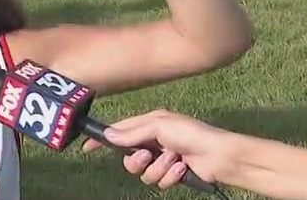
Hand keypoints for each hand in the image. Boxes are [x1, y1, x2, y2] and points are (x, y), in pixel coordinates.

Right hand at [81, 110, 232, 189]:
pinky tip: (182, 169)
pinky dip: (170, 176)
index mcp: (149, 124)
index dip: (103, 140)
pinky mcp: (172, 175)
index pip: (119, 131)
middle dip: (137, 160)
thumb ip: (133, 133)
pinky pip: (160, 182)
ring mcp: (163, 159)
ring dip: (158, 168)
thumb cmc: (191, 134)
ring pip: (144, 173)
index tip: (87, 148)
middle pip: (129, 158)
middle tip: (148, 155)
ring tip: (174, 161)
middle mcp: (153, 142)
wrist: (219, 155)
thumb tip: (109, 136)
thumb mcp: (159, 127)